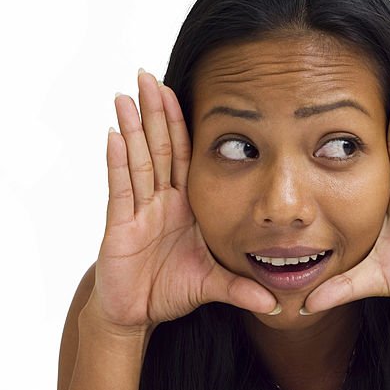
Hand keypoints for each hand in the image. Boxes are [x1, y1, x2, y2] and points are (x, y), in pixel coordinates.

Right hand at [92, 70, 279, 331]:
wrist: (135, 315)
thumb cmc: (168, 291)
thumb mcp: (211, 285)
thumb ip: (241, 289)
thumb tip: (276, 304)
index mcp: (185, 206)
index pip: (185, 157)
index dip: (182, 124)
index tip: (180, 89)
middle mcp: (160, 202)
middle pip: (159, 148)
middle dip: (155, 112)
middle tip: (148, 74)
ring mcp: (139, 212)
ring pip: (137, 161)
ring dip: (132, 128)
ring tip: (126, 95)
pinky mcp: (120, 227)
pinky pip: (121, 190)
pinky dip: (117, 163)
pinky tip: (113, 136)